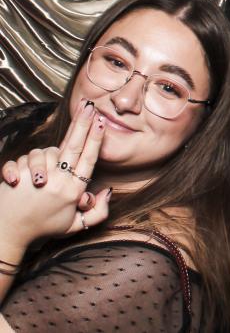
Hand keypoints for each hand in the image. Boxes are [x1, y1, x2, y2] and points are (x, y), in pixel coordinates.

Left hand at [0, 100, 111, 254]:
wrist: (8, 235)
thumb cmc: (42, 229)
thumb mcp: (74, 226)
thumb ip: (98, 212)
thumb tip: (108, 192)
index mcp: (74, 190)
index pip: (89, 158)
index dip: (96, 138)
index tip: (101, 121)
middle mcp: (58, 181)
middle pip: (74, 145)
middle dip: (82, 123)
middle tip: (89, 106)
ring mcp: (38, 177)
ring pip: (47, 151)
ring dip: (45, 155)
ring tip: (43, 169)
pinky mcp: (19, 175)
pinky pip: (25, 159)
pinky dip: (23, 164)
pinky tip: (19, 175)